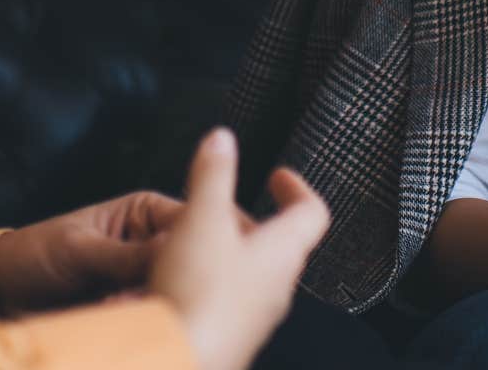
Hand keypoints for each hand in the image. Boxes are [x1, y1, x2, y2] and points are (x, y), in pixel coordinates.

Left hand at [0, 190, 182, 314]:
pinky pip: (154, 317)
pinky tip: (113, 314)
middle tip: (136, 291)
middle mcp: (153, 244)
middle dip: (171, 280)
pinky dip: (140, 321)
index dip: (200, 242)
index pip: (192, 220)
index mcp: (146, 212)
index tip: (189, 266)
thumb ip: (126, 254)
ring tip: (114, 303)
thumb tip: (176, 250)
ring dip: (153, 304)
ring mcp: (146, 279)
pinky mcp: (136, 309)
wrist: (4, 295)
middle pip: (190, 262)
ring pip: (175, 293)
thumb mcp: (80, 249)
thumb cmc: (36, 255)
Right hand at [149, 128, 330, 369]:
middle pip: (281, 246)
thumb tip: (223, 139)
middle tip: (231, 206)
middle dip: (255, 221)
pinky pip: (226, 302)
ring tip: (195, 240)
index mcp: (282, 253)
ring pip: (251, 275)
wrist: (180, 362)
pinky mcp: (229, 338)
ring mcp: (255, 318)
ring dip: (229, 253)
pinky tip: (176, 281)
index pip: (312, 213)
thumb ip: (213, 176)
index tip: (280, 175)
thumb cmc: (200, 298)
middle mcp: (277, 288)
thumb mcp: (202, 220)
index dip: (298, 188)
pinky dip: (208, 282)